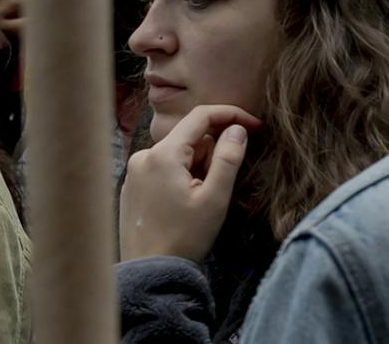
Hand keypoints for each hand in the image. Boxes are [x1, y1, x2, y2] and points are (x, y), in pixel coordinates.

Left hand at [119, 105, 260, 261]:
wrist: (149, 274)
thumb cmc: (185, 237)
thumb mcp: (216, 197)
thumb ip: (229, 157)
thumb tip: (237, 128)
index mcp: (163, 155)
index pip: (202, 116)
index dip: (232, 116)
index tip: (256, 127)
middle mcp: (143, 157)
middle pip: (191, 138)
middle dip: (212, 154)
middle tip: (219, 187)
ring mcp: (135, 173)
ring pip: (180, 155)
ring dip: (198, 169)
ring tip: (199, 202)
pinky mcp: (133, 188)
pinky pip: (165, 169)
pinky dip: (182, 178)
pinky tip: (184, 206)